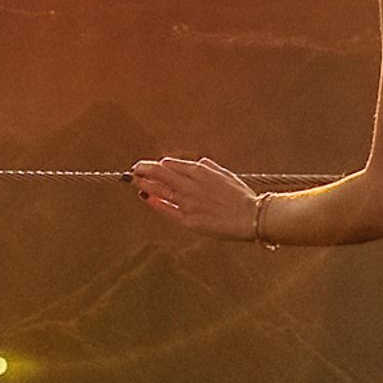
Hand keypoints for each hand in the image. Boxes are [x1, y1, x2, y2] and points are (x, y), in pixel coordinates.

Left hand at [128, 154, 260, 240]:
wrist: (251, 216)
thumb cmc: (240, 195)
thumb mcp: (225, 174)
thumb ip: (208, 167)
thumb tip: (197, 162)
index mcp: (199, 171)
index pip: (170, 165)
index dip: (156, 165)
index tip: (147, 166)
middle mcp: (190, 185)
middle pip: (160, 174)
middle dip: (143, 170)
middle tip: (132, 169)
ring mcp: (187, 202)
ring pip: (159, 189)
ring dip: (143, 183)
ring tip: (131, 180)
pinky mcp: (188, 220)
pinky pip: (167, 209)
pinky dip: (154, 202)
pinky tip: (145, 197)